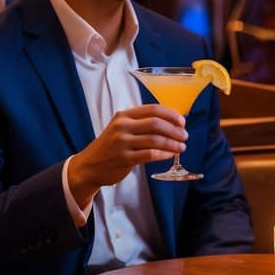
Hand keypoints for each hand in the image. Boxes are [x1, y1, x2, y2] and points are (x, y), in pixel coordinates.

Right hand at [67, 104, 187, 204]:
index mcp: (124, 115)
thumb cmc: (110, 147)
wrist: (89, 166)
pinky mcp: (124, 158)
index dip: (171, 114)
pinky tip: (170, 155)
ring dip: (172, 143)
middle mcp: (122, 126)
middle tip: (184, 136)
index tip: (182, 122)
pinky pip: (150, 154)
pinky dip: (163, 154)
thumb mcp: (121, 128)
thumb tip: (170, 123)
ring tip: (181, 147)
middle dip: (174, 130)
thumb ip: (140, 123)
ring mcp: (122, 142)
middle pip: (156, 123)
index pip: (153, 109)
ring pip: (155, 139)